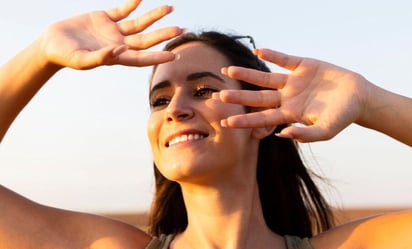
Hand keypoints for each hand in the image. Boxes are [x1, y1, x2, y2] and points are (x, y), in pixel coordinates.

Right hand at [39, 0, 182, 69]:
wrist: (51, 43)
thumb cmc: (65, 55)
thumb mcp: (81, 60)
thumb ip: (100, 58)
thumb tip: (120, 51)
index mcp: (116, 57)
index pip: (142, 58)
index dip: (158, 57)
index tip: (174, 55)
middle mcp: (119, 44)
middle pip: (146, 39)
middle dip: (164, 35)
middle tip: (181, 29)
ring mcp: (113, 31)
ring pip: (139, 23)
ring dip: (154, 16)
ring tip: (170, 8)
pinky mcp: (105, 18)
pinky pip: (123, 9)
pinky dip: (132, 3)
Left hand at [216, 49, 369, 141]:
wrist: (358, 97)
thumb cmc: (342, 117)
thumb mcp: (326, 131)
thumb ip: (306, 135)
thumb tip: (282, 135)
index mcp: (289, 114)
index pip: (262, 118)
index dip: (245, 121)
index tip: (226, 122)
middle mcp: (286, 98)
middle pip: (257, 98)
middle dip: (239, 98)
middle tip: (219, 97)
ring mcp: (293, 81)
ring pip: (265, 78)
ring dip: (247, 75)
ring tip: (228, 71)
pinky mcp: (302, 65)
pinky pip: (284, 59)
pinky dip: (272, 54)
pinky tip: (258, 51)